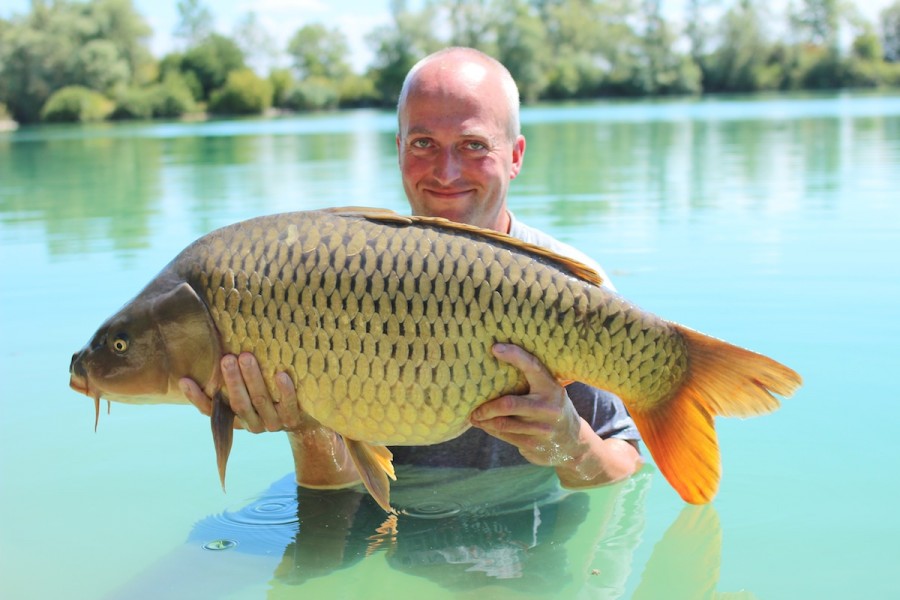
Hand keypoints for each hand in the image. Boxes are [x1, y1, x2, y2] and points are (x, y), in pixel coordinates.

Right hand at [180, 353, 303, 432]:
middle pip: (238, 403)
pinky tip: (281, 374)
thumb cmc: (271, 398)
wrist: (305, 422)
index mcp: (235, 419)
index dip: (196, 397)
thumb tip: (219, 344)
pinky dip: (284, 390)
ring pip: (260, 400)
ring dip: (253, 379)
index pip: (210, 411)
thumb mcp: (250, 393)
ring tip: (246, 357)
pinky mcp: (292, 420)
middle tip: (227, 358)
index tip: (184, 380)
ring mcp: (272, 423)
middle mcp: (252, 424)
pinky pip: (288, 404)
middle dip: (232, 380)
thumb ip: (235, 379)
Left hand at [470, 343, 585, 466]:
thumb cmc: (553, 409)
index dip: (515, 356)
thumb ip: (532, 382)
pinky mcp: (534, 444)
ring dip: (484, 420)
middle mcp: (549, 408)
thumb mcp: (550, 392)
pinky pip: (505, 436)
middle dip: (487, 407)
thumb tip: (497, 362)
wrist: (574, 443)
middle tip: (474, 408)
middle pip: (509, 404)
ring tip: (474, 417)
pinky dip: (490, 430)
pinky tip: (484, 426)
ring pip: (503, 423)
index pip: (533, 367)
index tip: (495, 348)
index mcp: (552, 388)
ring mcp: (542, 428)